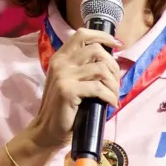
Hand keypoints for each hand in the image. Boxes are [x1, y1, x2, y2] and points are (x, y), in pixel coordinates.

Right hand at [26, 28, 120, 147]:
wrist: (47, 130)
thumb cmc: (64, 107)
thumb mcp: (70, 81)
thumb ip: (83, 68)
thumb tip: (110, 60)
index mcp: (61, 57)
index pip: (82, 35)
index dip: (103, 36)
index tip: (117, 44)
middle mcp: (61, 63)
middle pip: (96, 50)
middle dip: (113, 65)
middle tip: (116, 82)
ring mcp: (63, 76)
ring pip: (100, 69)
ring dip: (114, 83)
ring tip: (114, 94)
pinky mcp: (68, 91)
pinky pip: (98, 88)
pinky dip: (110, 96)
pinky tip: (111, 103)